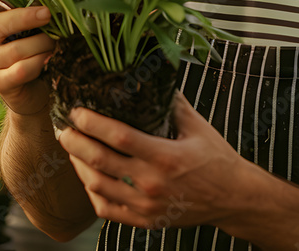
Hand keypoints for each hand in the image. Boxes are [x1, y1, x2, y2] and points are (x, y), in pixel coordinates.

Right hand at [0, 0, 56, 115]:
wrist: (32, 90)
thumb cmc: (34, 50)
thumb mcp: (34, 27)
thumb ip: (36, 10)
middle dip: (25, 18)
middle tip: (47, 14)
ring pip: (15, 49)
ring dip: (40, 44)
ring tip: (53, 43)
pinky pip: (21, 69)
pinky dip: (39, 62)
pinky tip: (48, 59)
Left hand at [58, 90, 248, 228]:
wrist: (233, 199)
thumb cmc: (218, 161)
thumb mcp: (198, 127)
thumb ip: (174, 104)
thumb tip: (156, 78)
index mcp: (164, 156)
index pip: (118, 137)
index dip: (93, 123)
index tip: (78, 112)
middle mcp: (151, 183)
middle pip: (100, 161)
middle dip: (75, 143)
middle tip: (65, 130)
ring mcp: (146, 205)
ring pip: (97, 186)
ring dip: (79, 166)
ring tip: (73, 150)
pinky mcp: (145, 220)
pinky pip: (107, 210)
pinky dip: (93, 193)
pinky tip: (90, 179)